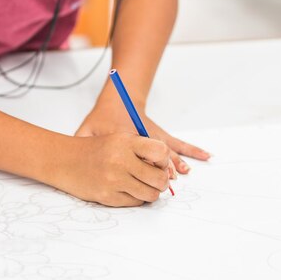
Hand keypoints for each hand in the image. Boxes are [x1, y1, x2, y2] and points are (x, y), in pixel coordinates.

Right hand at [59, 133, 171, 206]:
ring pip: (150, 194)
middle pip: (159, 178)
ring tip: (143, 185)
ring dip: (150, 192)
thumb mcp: (119, 139)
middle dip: (161, 181)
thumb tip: (167, 168)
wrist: (64, 160)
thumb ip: (142, 149)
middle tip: (156, 180)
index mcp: (125, 142)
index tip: (158, 163)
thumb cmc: (95, 150)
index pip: (161, 152)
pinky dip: (136, 198)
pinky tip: (128, 189)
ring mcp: (114, 180)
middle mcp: (120, 160)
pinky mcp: (108, 196)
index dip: (164, 160)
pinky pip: (135, 202)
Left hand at [76, 103, 210, 173]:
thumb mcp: (88, 129)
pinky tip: (206, 156)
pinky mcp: (160, 135)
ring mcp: (154, 135)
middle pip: (156, 153)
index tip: (151, 178)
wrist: (119, 97)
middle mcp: (143, 135)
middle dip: (163, 169)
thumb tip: (74, 159)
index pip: (137, 152)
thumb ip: (82, 142)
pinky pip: (178, 144)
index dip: (145, 165)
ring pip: (169, 150)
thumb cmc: (102, 117)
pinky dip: (192, 151)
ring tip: (185, 173)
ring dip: (177, 163)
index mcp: (126, 136)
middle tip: (168, 182)